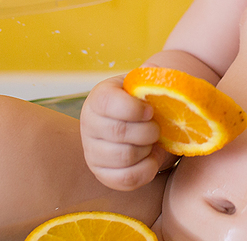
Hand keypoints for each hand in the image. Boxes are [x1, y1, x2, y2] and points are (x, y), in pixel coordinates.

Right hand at [80, 75, 175, 189]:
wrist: (127, 125)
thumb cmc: (138, 102)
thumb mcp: (140, 86)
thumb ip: (149, 78)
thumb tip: (154, 68)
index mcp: (98, 98)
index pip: (109, 103)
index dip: (135, 108)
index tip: (150, 111)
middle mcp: (89, 124)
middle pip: (119, 131)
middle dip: (148, 131)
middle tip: (157, 129)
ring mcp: (92, 152)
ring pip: (124, 157)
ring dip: (147, 150)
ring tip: (153, 143)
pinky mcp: (103, 174)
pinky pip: (127, 178)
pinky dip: (147, 170)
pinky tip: (151, 158)